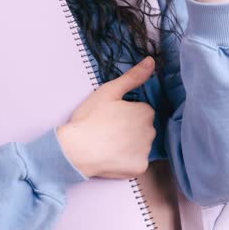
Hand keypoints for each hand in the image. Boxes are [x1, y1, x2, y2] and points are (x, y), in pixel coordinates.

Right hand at [57, 58, 156, 178]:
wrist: (76, 149)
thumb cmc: (90, 117)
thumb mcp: (109, 91)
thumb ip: (133, 76)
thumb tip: (151, 61)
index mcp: (145, 112)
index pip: (142, 111)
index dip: (126, 112)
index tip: (111, 116)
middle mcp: (151, 132)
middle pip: (143, 128)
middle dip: (131, 128)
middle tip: (109, 129)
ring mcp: (146, 151)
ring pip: (141, 145)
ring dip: (130, 144)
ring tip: (109, 143)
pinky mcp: (140, 168)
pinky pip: (137, 163)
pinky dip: (127, 161)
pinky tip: (112, 156)